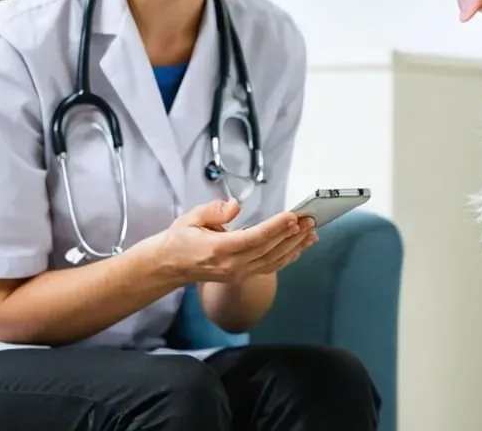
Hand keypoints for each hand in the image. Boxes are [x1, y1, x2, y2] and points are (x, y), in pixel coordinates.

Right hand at [148, 199, 316, 284]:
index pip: (254, 238)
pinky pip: (270, 267)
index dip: (275, 228)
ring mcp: (238, 274)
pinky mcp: (242, 276)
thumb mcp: (190, 218)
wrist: (170, 266)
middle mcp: (232, 266)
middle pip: (269, 250)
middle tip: (310, 220)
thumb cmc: (180, 240)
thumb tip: (234, 205)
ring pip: (273, 261)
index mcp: (219, 250)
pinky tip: (299, 247)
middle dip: (292, 235)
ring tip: (311, 232)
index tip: (292, 217)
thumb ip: (213, 211)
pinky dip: (287, 257)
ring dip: (295, 246)